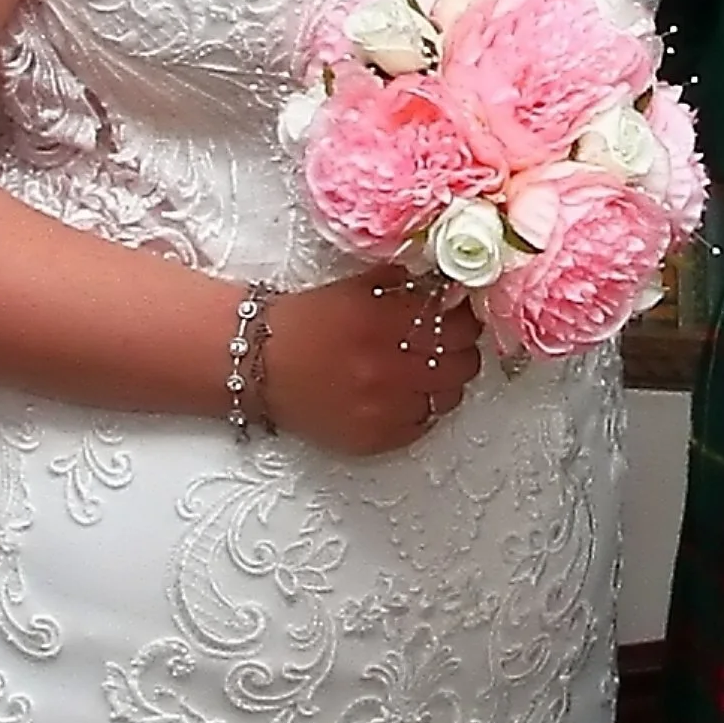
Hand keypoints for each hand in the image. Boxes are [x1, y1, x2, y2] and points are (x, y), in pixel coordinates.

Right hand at [264, 269, 482, 457]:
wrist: (258, 363)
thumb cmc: (305, 321)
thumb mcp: (355, 288)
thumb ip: (401, 284)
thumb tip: (444, 286)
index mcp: (384, 321)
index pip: (457, 324)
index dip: (466, 319)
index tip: (460, 315)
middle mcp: (388, 367)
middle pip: (461, 363)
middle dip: (462, 349)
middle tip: (451, 343)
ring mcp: (383, 408)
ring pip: (448, 397)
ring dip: (445, 381)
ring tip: (430, 370)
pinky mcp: (374, 438)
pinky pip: (422, 426)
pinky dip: (422, 409)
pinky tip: (409, 395)